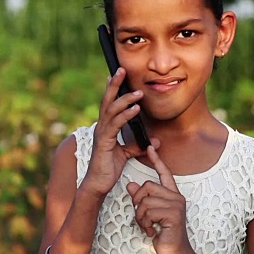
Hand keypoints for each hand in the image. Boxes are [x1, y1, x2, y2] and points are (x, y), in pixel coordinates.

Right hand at [80, 68, 158, 198]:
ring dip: (125, 100)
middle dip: (114, 84)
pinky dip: (126, 115)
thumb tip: (155, 141)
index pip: (109, 103)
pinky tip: (135, 109)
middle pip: (107, 100)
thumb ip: (137, 146)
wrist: (98, 184)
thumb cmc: (108, 168)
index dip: (113, 88)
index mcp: (105, 127)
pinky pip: (115, 124)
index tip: (118, 74)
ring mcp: (102, 133)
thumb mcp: (126, 154)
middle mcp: (101, 127)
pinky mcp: (105, 142)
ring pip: (111, 110)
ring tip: (138, 93)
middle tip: (122, 70)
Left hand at [126, 146, 194, 253]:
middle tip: (141, 217)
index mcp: (172, 195)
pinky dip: (145, 223)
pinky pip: (148, 211)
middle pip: (147, 186)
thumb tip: (130, 184)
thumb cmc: (163, 234)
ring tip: (148, 226)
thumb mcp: (149, 215)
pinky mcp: (173, 215)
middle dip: (137, 202)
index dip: (157, 160)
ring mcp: (176, 205)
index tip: (150, 147)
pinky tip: (152, 231)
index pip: (164, 173)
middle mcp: (176, 197)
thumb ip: (141, 199)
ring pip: (145, 200)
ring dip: (140, 216)